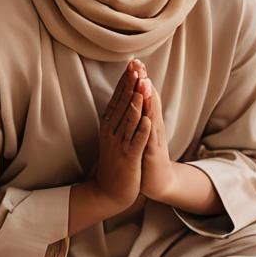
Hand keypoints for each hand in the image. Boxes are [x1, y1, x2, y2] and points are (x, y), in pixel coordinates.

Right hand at [90, 61, 150, 212]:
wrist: (108, 191)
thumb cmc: (114, 163)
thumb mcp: (112, 137)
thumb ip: (118, 118)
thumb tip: (122, 97)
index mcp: (108, 126)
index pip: (117, 99)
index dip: (125, 82)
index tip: (132, 64)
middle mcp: (112, 132)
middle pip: (122, 105)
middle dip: (130, 85)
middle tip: (136, 67)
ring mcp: (119, 145)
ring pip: (129, 120)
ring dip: (135, 102)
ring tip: (142, 85)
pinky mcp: (128, 158)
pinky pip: (135, 142)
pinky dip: (141, 130)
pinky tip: (147, 118)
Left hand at [132, 59, 175, 201]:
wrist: (158, 181)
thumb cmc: (148, 156)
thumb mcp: (142, 132)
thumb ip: (141, 114)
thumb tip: (136, 96)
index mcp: (148, 121)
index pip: (144, 96)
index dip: (139, 80)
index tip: (133, 61)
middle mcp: (154, 126)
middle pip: (150, 101)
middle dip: (144, 82)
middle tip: (139, 64)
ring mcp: (155, 139)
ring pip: (152, 116)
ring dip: (149, 100)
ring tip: (145, 83)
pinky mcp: (153, 154)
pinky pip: (151, 139)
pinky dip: (150, 128)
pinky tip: (148, 118)